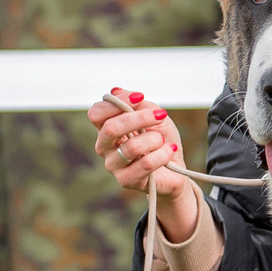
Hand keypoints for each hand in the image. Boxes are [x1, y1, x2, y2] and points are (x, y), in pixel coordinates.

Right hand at [88, 89, 200, 241]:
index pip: (96, 113)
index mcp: (106, 128)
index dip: (117, 102)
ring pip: (131, 147)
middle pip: (111, 128)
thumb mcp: (153, 114)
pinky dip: (162, 154)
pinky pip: (145, 164)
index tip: (140, 97)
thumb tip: (116, 91)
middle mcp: (104, 146)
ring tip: (163, 141)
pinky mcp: (126, 180)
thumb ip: (137, 103)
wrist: (175, 167)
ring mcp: (113, 165)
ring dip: (155, 139)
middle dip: (140, 119)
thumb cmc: (160, 139)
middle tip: (160, 116)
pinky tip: (169, 151)